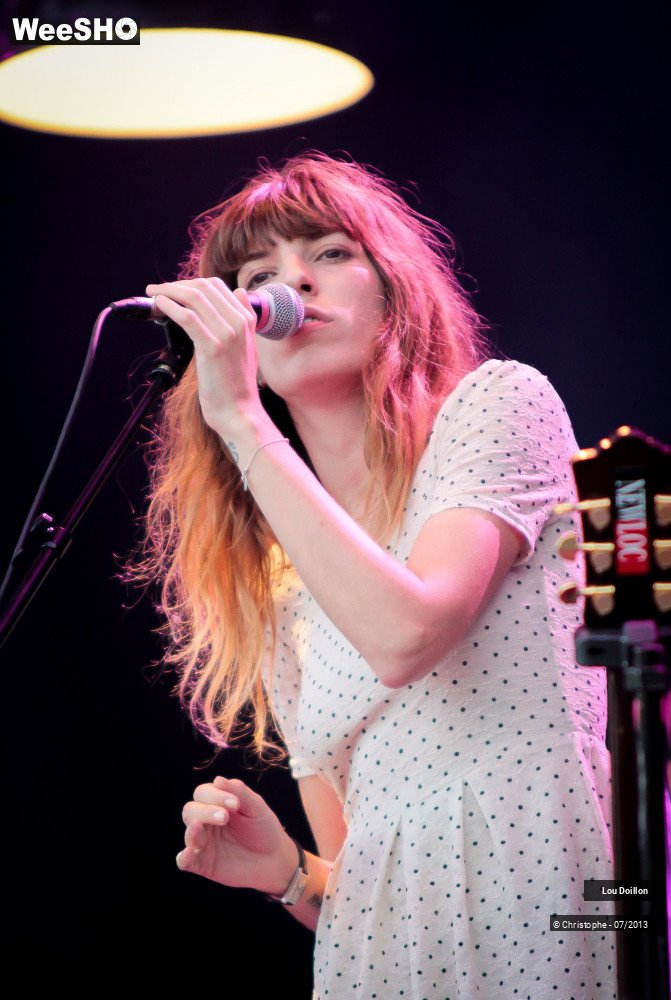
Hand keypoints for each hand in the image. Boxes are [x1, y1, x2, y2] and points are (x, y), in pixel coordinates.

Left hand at [146, 277, 263, 434]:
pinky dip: (169, 306)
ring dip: (168, 291)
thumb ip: (243, 319)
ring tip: (153, 294)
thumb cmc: (237, 385)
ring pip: (194, 297)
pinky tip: (159, 305)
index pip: (217, 286)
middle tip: (158, 290)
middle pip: (204, 287)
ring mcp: (227, 333)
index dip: (191, 283)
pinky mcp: (212, 347)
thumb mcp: (247, 346)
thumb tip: (239, 292)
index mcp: (247, 319)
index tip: (173, 290)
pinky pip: (187, 317)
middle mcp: (239, 322)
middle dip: (176, 284)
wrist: (240, 412)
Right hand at [177, 776, 297, 894]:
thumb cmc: (263, 828)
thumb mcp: (255, 807)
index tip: (235, 804)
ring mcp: (203, 843)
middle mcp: (205, 821)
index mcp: (216, 804)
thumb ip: (239, 792)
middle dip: (205, 811)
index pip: (203, 793)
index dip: (215, 795)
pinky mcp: (203, 864)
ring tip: (201, 828)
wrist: (273, 858)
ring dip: (193, 831)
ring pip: (189, 833)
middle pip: (190, 810)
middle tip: (225, 817)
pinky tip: (188, 854)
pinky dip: (183, 858)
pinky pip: (185, 862)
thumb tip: (218, 780)